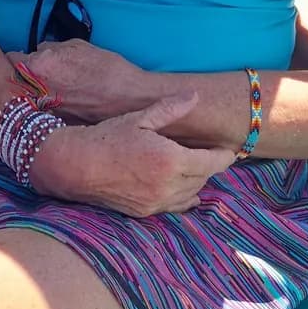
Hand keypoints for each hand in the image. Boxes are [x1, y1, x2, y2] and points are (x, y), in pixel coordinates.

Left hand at [15, 40, 151, 122]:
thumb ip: (51, 49)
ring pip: (24, 101)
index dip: (17, 59)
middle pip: (13, 84)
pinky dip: (43, 111)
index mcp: (39, 65)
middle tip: (31, 78)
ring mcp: (42, 112)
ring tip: (46, 93)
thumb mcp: (77, 46)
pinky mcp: (53, 126)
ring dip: (30, 96)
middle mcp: (35, 91)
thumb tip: (39, 52)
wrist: (128, 99)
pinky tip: (56, 106)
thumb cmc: (107, 69)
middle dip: (20, 79)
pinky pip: (39, 115)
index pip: (11, 59)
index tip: (22, 60)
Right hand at [29, 92, 234, 216]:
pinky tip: (188, 193)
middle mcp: (167, 185)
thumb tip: (194, 96)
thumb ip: (170, 108)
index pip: (211, 163)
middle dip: (210, 166)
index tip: (231, 150)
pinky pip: (175, 208)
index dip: (224, 157)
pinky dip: (185, 199)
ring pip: (191, 194)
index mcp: (170, 159)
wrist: (76, 165)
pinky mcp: (145, 212)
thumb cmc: (107, 136)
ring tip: (198, 167)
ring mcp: (156, 202)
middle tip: (213, 153)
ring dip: (197, 182)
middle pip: (203, 179)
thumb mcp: (139, 118)